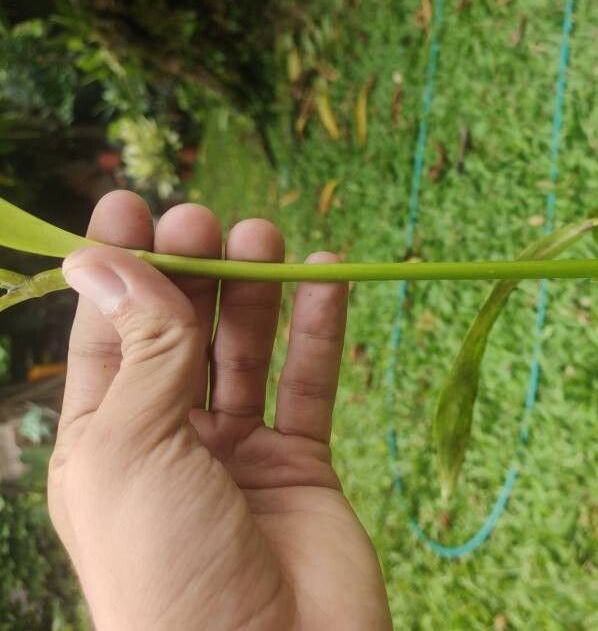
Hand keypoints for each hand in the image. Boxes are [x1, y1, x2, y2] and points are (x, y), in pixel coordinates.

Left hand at [48, 191, 390, 630]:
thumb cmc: (167, 564)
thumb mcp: (133, 446)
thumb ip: (143, 349)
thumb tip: (107, 258)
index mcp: (104, 442)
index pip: (105, 336)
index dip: (117, 269)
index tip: (132, 202)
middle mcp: (168, 441)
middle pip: (179, 334)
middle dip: (189, 272)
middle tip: (205, 219)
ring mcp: (239, 454)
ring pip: (246, 352)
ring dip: (254, 291)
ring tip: (263, 234)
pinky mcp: (303, 466)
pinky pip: (311, 385)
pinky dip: (319, 330)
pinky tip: (323, 276)